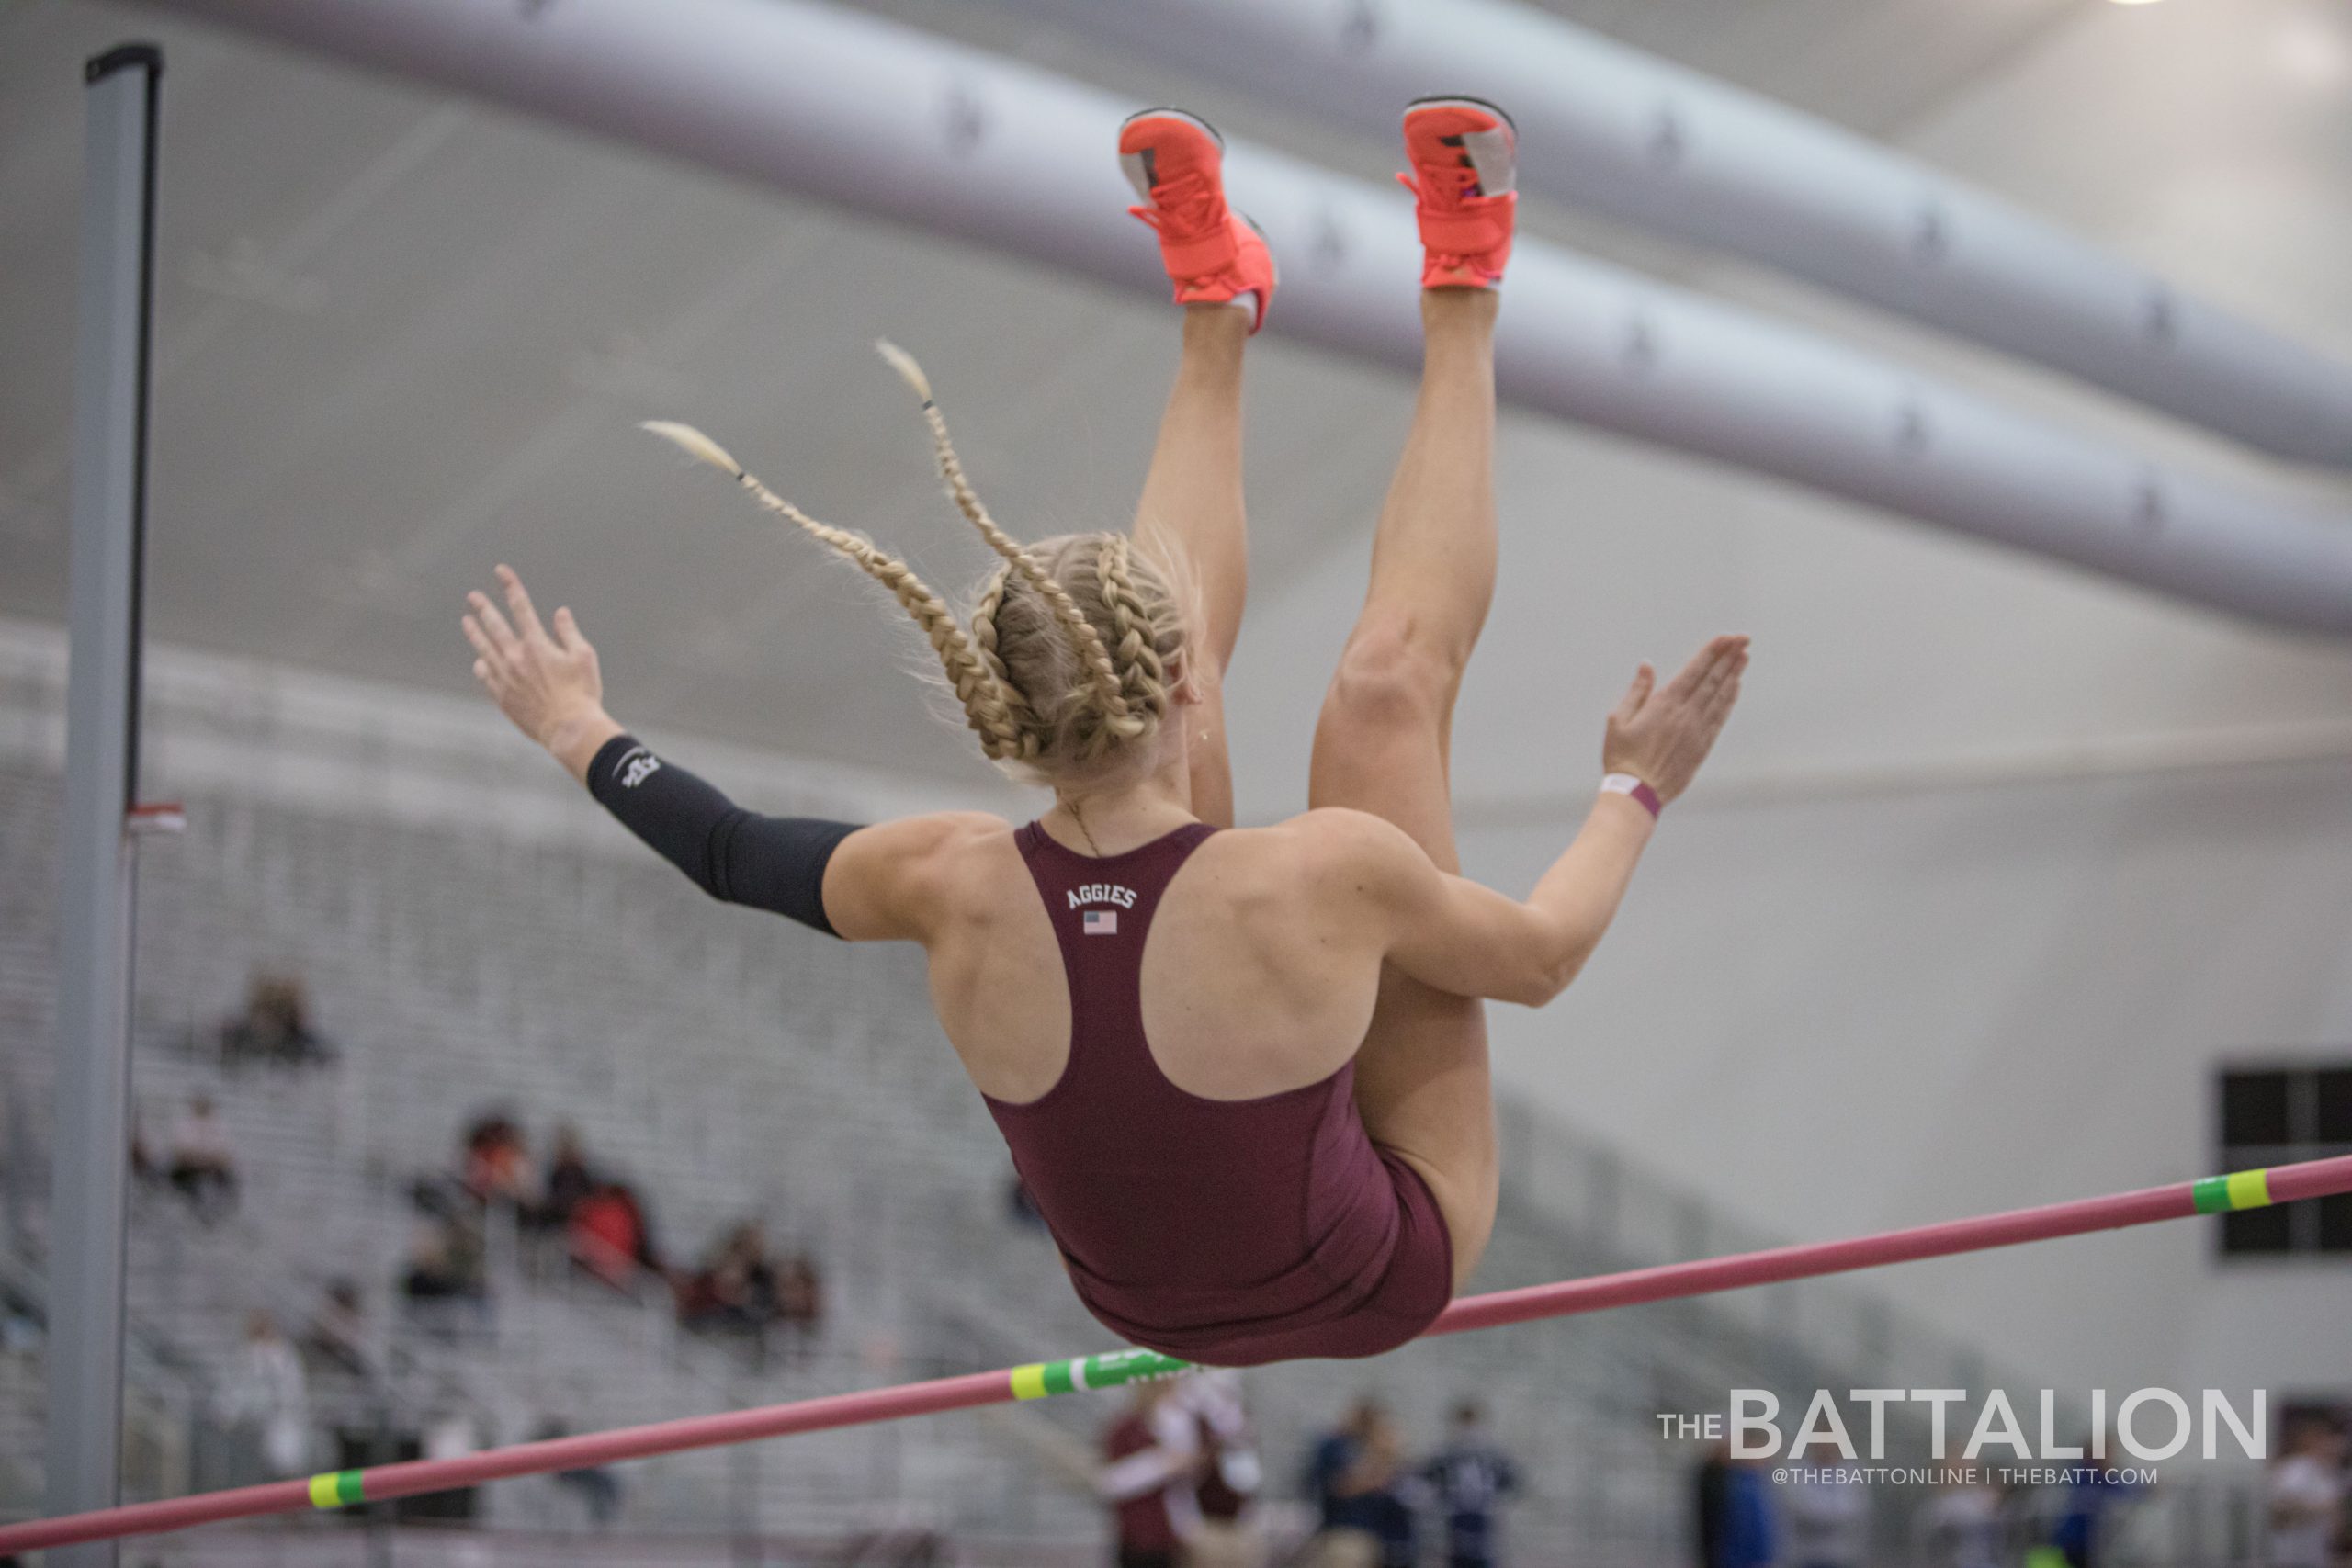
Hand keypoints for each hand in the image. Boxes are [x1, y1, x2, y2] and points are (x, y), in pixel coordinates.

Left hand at [461, 565, 609, 757]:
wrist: (568, 728)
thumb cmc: (582, 692)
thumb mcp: (584, 657)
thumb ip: (568, 632)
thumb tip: (560, 613)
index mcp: (537, 644)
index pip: (520, 606)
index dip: (510, 586)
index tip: (501, 571)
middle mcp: (516, 657)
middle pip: (494, 625)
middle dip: (483, 607)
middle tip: (473, 597)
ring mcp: (505, 677)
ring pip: (483, 648)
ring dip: (475, 632)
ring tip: (467, 621)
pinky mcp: (502, 696)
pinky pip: (485, 675)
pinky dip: (481, 665)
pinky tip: (480, 661)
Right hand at [1603, 634, 1748, 802]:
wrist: (1637, 792)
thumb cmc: (1623, 757)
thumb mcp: (1618, 720)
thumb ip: (1637, 691)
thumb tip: (1647, 666)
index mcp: (1664, 704)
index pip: (1694, 671)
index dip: (1712, 652)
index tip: (1726, 637)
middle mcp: (1686, 714)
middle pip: (1712, 679)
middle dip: (1729, 656)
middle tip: (1743, 639)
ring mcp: (1697, 730)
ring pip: (1720, 696)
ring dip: (1734, 674)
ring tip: (1745, 656)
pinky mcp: (1703, 746)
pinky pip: (1721, 717)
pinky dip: (1730, 699)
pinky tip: (1737, 687)